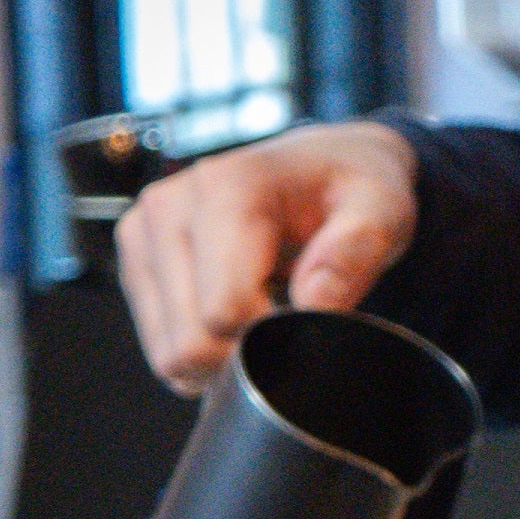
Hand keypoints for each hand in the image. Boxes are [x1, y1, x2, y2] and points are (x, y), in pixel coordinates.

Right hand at [116, 122, 420, 389]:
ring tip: (264, 315)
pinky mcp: (137, 257)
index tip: (307, 321)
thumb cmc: (351, 187)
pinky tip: (236, 315)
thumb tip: (315, 302)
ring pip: (169, 352)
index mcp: (228, 188)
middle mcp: (170, 205)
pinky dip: (201, 347)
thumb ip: (356, 251)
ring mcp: (144, 231)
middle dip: (246, 353)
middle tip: (289, 324)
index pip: (223, 311)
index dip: (271, 339)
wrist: (322, 164)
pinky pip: (159, 344)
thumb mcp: (383, 209)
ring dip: (221, 355)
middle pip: (189, 340)